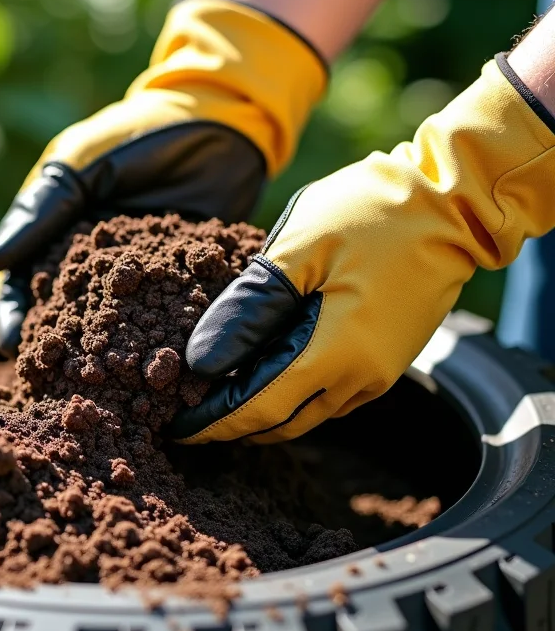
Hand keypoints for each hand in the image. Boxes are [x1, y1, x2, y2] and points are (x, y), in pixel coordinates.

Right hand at [0, 0, 325, 354]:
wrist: (221, 118)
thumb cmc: (138, 132)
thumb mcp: (81, 162)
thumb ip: (41, 209)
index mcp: (55, 235)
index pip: (19, 283)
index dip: (11, 315)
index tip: (11, 344)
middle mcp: (90, 264)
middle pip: (61, 317)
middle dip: (54, 350)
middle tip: (51, 382)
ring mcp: (136, 279)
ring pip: (111, 328)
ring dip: (104, 357)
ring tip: (102, 385)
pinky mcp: (181, 286)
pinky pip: (164, 319)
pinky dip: (159, 344)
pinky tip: (160, 368)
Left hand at [175, 55, 554, 443]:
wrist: (454, 203)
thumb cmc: (371, 214)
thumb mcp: (296, 252)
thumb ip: (247, 311)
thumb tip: (201, 362)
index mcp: (334, 353)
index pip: (258, 409)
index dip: (213, 422)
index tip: (175, 427)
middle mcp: (360, 377)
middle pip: (281, 421)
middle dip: (232, 426)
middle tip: (186, 417)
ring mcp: (378, 371)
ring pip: (306, 413)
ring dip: (261, 413)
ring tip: (216, 399)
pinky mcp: (386, 359)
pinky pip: (329, 396)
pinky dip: (290, 396)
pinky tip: (262, 375)